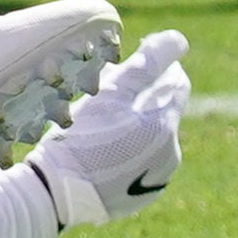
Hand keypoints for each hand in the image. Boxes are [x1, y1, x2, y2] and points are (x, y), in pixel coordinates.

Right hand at [26, 29, 187, 233]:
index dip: (156, 67)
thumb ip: (148, 64)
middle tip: (109, 91)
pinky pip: (142, 165)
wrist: (57, 194)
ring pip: (153, 139)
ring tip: (101, 122)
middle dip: (143, 96)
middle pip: (163, 111)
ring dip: (136, 124)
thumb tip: (180, 39)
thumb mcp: (112, 92)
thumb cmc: (82, 137)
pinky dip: (129, 151)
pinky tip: (102, 150)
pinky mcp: (141, 198)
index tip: (131, 63)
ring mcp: (157, 180)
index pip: (176, 83)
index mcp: (165, 127)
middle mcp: (170, 156)